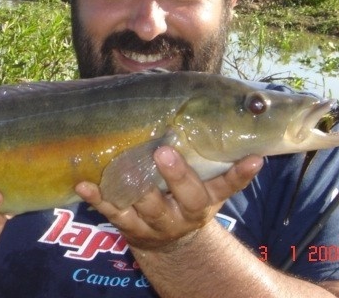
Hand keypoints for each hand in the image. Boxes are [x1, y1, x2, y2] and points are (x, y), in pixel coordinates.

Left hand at [75, 147, 262, 250]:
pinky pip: (113, 213)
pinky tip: (84, 184)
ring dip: (136, 186)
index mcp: (207, 199)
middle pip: (187, 196)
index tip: (253, 158)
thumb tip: (213, 98)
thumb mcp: (203, 180)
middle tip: (165, 152)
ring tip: (125, 166)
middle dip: (177, 175)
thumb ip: (207, 150)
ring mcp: (158, 222)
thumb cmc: (187, 196)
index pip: (228, 185)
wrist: (171, 242)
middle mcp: (187, 212)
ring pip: (149, 206)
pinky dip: (98, 198)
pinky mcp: (130, 227)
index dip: (241, 174)